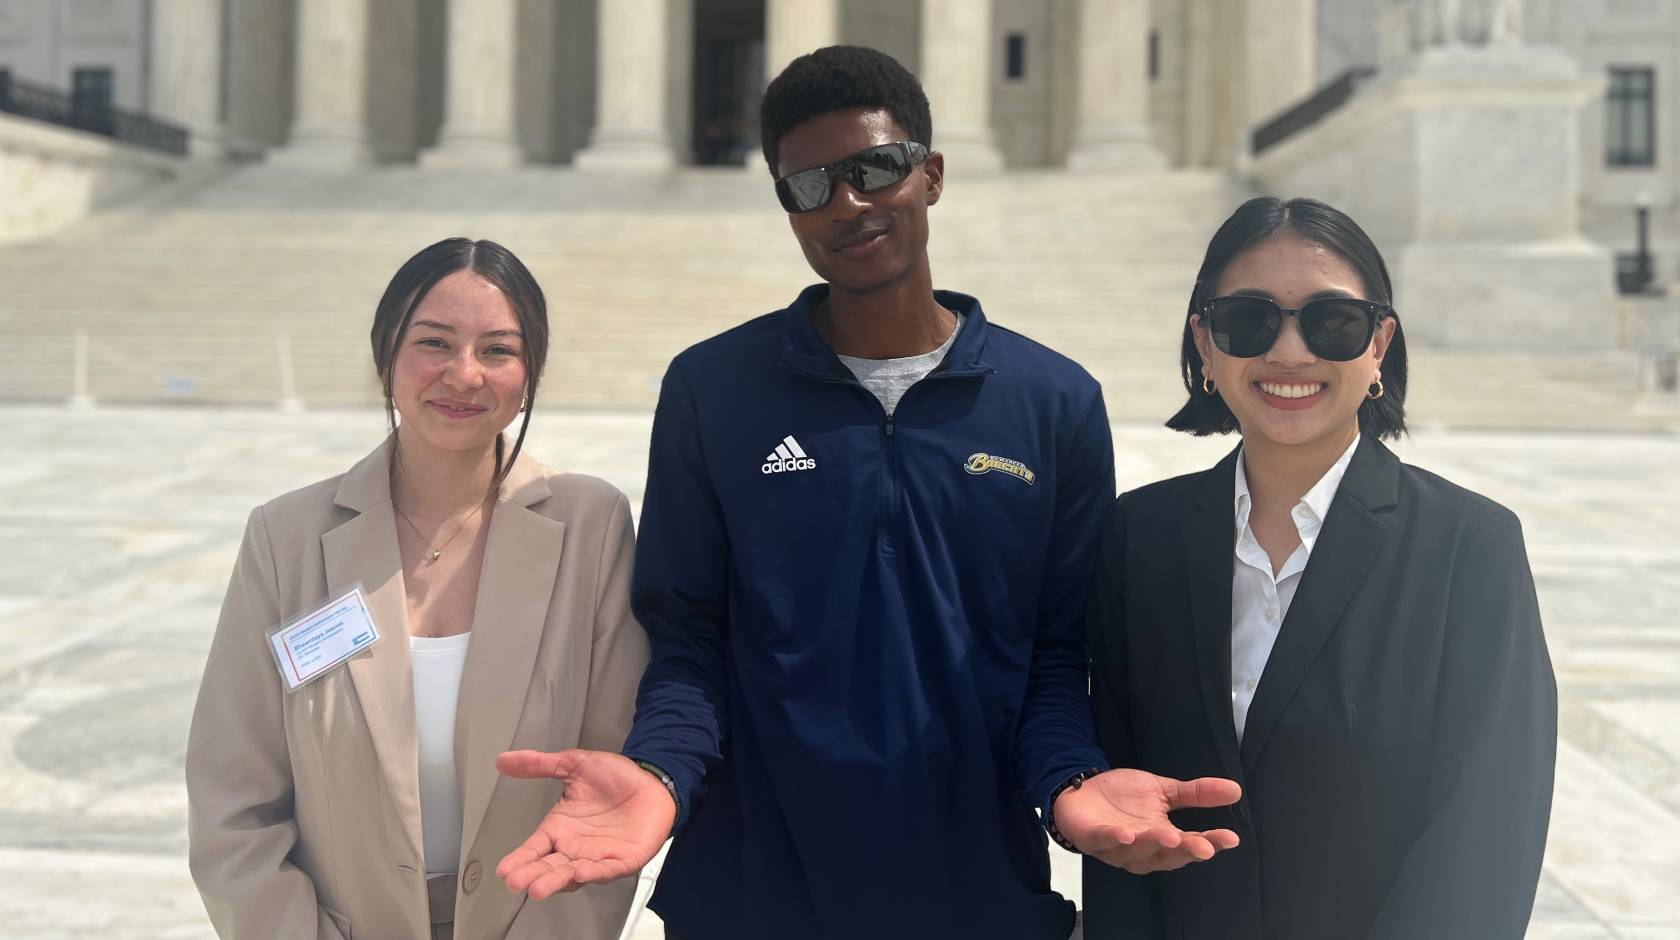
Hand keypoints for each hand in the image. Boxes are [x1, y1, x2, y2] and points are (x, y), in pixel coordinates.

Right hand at [494, 749, 676, 898]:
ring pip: (572, 874)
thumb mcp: (574, 765)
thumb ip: (539, 765)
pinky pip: (606, 871)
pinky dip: (593, 874)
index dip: (520, 859)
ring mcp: (598, 857)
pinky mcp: (623, 860)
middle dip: (532, 876)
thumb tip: (504, 760)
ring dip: (555, 882)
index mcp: (560, 828)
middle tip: (516, 882)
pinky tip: (579, 872)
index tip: (504, 869)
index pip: (534, 849)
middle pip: (549, 867)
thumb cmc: (616, 778)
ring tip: (538, 888)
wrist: (653, 780)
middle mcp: (575, 847)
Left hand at [1052, 768, 1241, 873]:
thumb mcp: (1163, 790)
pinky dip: (1115, 839)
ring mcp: (1117, 847)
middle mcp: (1143, 850)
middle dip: (1185, 851)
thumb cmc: (1123, 798)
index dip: (1210, 843)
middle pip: (1168, 855)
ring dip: (1153, 843)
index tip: (1230, 838)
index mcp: (1163, 839)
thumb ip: (1196, 793)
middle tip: (1204, 846)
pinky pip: (1105, 841)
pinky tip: (1126, 834)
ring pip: (1139, 851)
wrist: (1081, 790)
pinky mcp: (1093, 838)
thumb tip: (1235, 790)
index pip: (1191, 844)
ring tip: (1170, 836)